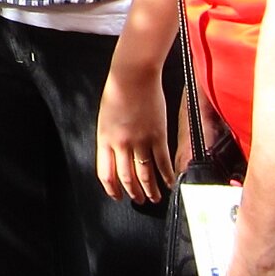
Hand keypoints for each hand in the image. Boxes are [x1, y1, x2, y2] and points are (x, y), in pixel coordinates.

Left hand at [95, 60, 174, 202]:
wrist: (133, 75)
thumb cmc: (118, 91)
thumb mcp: (105, 118)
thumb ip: (110, 139)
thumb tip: (116, 157)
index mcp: (105, 139)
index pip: (106, 173)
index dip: (112, 188)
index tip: (117, 196)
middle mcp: (121, 144)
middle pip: (127, 178)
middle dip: (133, 193)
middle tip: (139, 200)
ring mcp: (140, 141)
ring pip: (145, 174)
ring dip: (151, 189)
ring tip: (154, 197)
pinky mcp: (158, 135)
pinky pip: (162, 162)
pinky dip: (166, 176)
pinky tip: (170, 183)